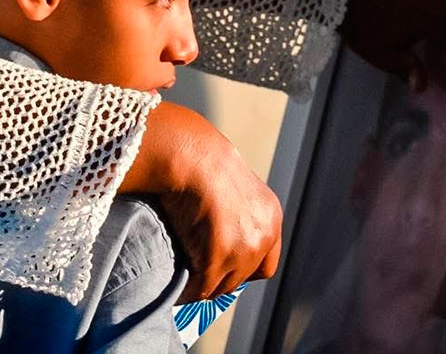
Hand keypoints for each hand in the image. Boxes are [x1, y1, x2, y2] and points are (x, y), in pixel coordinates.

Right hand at [118, 101, 281, 303]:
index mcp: (270, 216)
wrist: (189, 154)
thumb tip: (218, 233)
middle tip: (194, 273)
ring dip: (201, 286)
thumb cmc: (200, 161)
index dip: (242, 269)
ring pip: (221, 287)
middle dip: (218, 278)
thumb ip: (236, 213)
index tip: (221, 268)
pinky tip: (175, 286)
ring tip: (183, 278)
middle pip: (241, 278)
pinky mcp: (218, 258)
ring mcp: (242, 249)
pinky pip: (201, 289)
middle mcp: (263, 234)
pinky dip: (187, 291)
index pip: (265, 264)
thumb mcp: (232, 185)